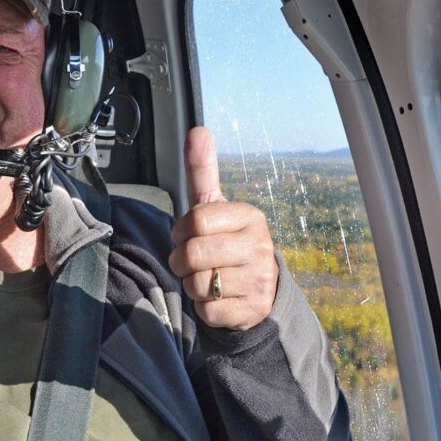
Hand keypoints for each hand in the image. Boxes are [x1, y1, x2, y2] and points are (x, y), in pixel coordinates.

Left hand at [169, 126, 278, 330]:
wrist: (260, 289)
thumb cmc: (227, 241)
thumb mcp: (216, 208)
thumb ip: (203, 171)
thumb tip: (198, 129)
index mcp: (250, 217)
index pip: (196, 221)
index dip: (181, 232)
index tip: (187, 235)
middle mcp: (259, 246)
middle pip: (193, 254)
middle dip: (181, 261)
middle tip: (191, 262)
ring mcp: (259, 280)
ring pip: (198, 284)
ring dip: (192, 285)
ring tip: (206, 279)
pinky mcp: (253, 310)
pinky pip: (208, 311)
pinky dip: (204, 308)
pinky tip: (218, 298)